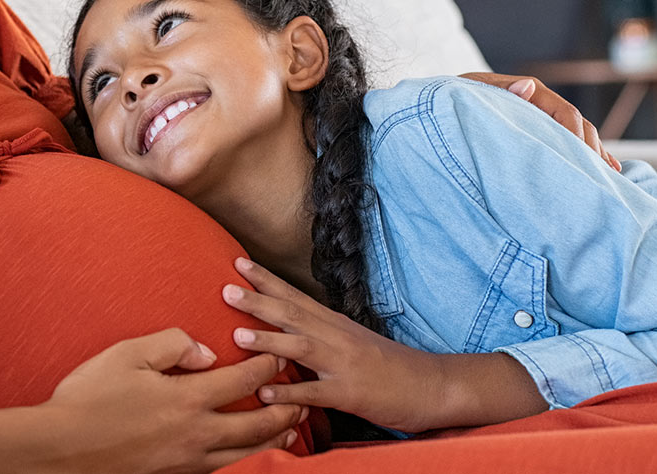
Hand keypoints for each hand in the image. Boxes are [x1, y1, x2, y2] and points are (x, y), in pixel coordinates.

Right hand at [38, 328, 305, 473]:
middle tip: (302, 397)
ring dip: (274, 438)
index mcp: (188, 398)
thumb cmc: (89, 399)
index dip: (266, 365)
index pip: (244, 379)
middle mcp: (197, 433)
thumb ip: (172, 345)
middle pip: (258, 422)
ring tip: (290, 428)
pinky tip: (247, 452)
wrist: (61, 451)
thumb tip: (206, 352)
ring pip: (247, 451)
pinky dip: (246, 458)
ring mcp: (189, 459)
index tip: (277, 355)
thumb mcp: (126, 354)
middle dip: (286, 408)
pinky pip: (224, 468)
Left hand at [221, 259, 457, 432]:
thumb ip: (321, 335)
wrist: (432, 386)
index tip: (237, 262)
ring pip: (302, 347)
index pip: (296, 296)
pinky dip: (290, 393)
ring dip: (269, 340)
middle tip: (224, 289)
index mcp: (335, 325)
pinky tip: (267, 394)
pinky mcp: (351, 393)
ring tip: (237, 334)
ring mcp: (344, 365)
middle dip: (258, 300)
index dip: (266, 280)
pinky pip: (316, 393)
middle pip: (293, 313)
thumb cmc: (389, 367)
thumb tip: (287, 330)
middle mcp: (337, 338)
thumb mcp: (352, 343)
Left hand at [460, 72, 619, 170]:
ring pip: (576, 135)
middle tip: (602, 176)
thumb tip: (528, 87)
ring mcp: (540, 117)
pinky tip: (604, 170)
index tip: (584, 160)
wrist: (441, 105)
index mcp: (529, 92)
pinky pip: (566, 143)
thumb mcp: (471, 93)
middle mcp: (540, 103)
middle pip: (577, 125)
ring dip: (593, 154)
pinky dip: (584, 156)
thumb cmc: (452, 100)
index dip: (577, 136)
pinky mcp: (537, 131)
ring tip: (611, 176)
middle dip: (592, 149)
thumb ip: (499, 92)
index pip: (564, 113)